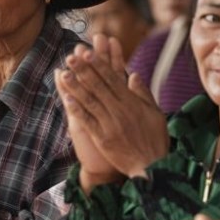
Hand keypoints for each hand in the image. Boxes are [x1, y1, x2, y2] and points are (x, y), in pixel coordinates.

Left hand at [57, 35, 169, 178]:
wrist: (152, 167)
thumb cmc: (155, 139)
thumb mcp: (155, 113)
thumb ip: (143, 94)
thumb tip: (133, 74)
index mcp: (132, 102)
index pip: (112, 78)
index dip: (99, 65)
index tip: (88, 52)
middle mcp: (120, 110)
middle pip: (98, 86)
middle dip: (84, 70)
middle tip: (70, 57)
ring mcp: (110, 124)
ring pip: (90, 101)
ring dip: (76, 87)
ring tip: (64, 74)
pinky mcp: (103, 139)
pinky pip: (88, 121)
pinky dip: (77, 110)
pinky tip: (67, 99)